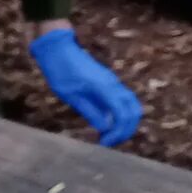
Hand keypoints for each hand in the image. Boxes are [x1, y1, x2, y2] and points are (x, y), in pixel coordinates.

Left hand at [29, 27, 144, 146]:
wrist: (58, 48)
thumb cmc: (60, 71)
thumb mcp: (71, 95)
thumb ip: (89, 111)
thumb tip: (104, 128)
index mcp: (104, 87)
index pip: (121, 114)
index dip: (117, 132)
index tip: (104, 144)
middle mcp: (113, 84)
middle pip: (133, 110)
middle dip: (126, 130)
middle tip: (110, 143)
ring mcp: (112, 82)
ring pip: (131, 104)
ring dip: (126, 122)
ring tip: (111, 135)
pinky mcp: (108, 83)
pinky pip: (122, 100)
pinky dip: (121, 114)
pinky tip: (108, 124)